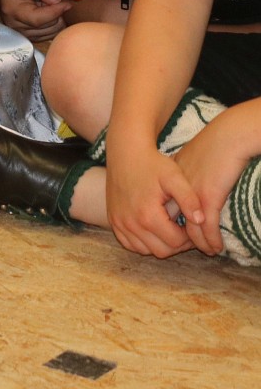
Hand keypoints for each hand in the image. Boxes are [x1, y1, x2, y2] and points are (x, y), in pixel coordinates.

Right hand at [0, 0, 68, 39]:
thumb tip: (57, 2)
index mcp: (13, 9)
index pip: (38, 19)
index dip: (55, 12)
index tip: (67, 4)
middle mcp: (16, 25)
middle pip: (48, 26)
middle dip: (57, 13)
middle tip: (52, 0)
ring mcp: (22, 33)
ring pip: (53, 32)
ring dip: (57, 19)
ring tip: (48, 6)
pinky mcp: (30, 37)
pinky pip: (52, 35)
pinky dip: (55, 25)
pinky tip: (49, 14)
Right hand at [105, 144, 201, 258]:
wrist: (125, 153)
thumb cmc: (153, 164)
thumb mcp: (175, 177)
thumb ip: (190, 200)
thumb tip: (201, 221)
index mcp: (147, 215)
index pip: (175, 242)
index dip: (189, 238)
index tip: (193, 226)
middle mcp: (130, 223)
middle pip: (161, 251)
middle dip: (177, 244)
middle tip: (184, 230)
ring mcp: (119, 223)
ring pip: (145, 250)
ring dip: (160, 244)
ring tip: (169, 229)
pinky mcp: (112, 221)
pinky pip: (130, 244)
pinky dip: (143, 243)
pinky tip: (153, 230)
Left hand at [172, 114, 251, 255]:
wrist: (226, 137)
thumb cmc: (211, 148)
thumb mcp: (189, 165)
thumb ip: (183, 181)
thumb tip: (182, 196)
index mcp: (169, 185)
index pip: (162, 211)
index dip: (168, 227)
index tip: (177, 238)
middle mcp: (176, 192)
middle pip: (172, 224)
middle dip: (180, 240)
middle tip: (191, 249)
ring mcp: (191, 197)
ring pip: (191, 230)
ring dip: (200, 244)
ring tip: (208, 251)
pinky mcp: (208, 198)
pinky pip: (208, 227)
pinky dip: (212, 240)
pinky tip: (217, 247)